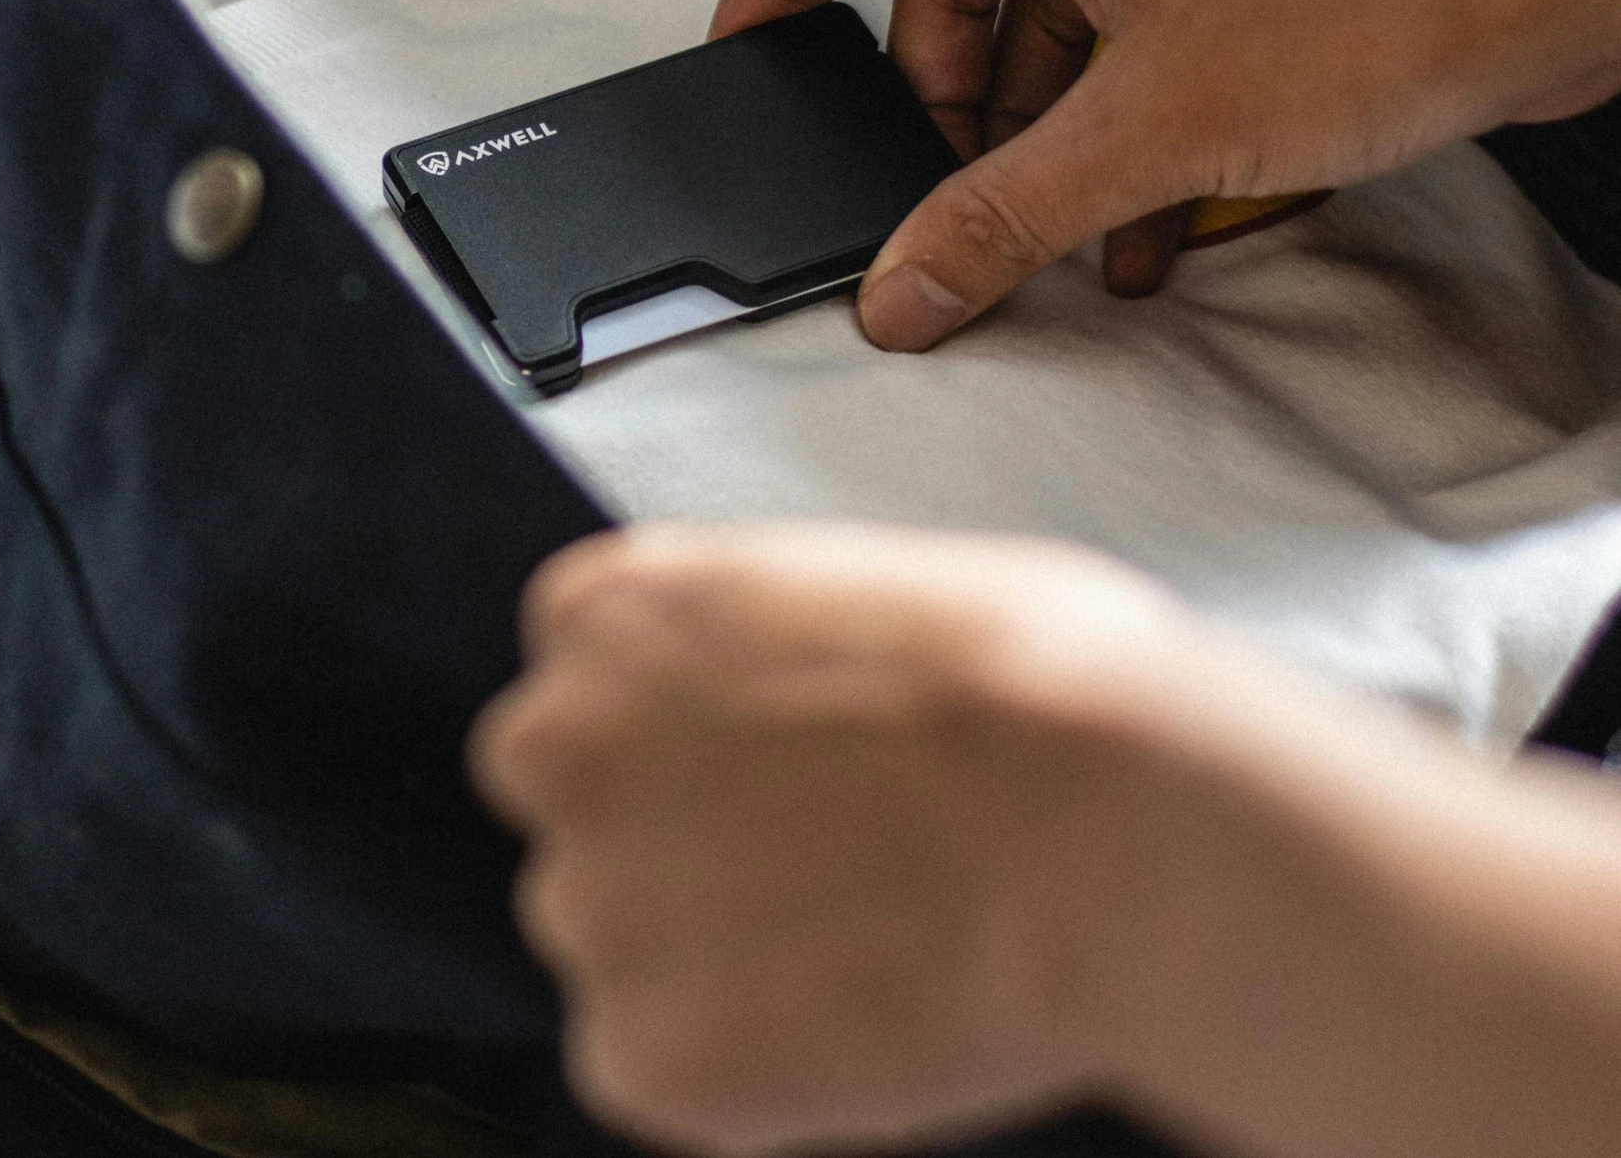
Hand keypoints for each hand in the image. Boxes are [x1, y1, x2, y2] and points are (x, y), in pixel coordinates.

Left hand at [472, 523, 1210, 1154]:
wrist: (1095, 815)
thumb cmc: (1025, 681)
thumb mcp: (853, 589)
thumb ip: (752, 658)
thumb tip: (766, 725)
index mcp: (610, 611)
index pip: (588, 681)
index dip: (695, 729)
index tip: (777, 755)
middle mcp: (560, 748)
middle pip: (587, 811)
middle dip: (677, 838)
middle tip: (821, 859)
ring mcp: (589, 907)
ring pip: (623, 942)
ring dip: (710, 952)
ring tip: (866, 937)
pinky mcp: (640, 1057)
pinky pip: (661, 1067)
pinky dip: (744, 1064)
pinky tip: (859, 1012)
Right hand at [711, 0, 1620, 348]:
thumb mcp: (1148, 131)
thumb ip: (1003, 215)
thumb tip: (904, 285)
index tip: (745, 38)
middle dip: (954, 106)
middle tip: (957, 202)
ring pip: (1067, 12)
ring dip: (1056, 129)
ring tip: (1075, 240)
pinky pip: (1148, 22)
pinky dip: (1131, 110)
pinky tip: (1154, 216)